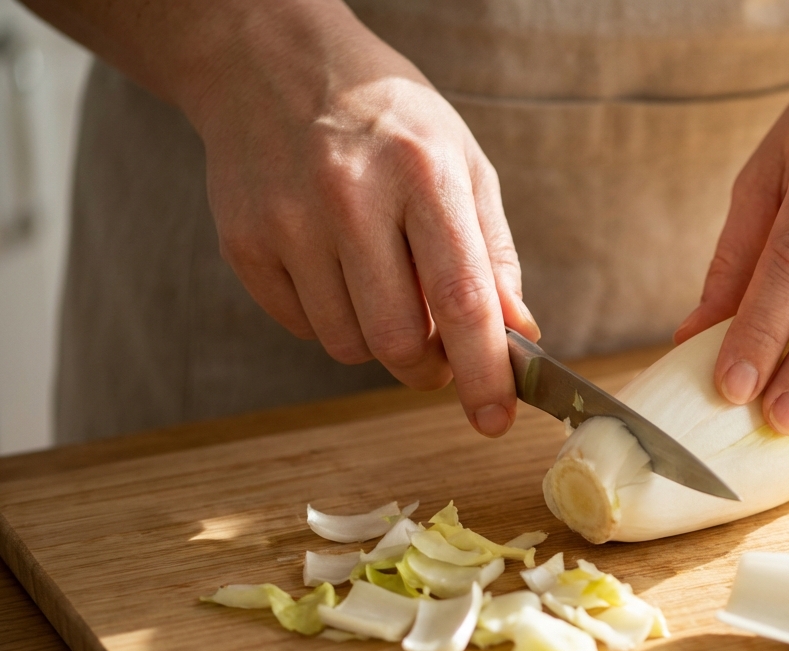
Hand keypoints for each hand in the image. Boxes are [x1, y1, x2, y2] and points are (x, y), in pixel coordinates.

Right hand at [186, 4, 537, 436]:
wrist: (270, 64)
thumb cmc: (387, 119)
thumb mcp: (462, 164)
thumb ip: (493, 255)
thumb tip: (516, 337)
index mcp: (421, 174)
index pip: (461, 301)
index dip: (483, 373)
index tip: (495, 419)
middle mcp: (350, 198)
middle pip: (397, 341)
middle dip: (429, 367)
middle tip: (440, 351)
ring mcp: (287, 223)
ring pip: (347, 346)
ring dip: (378, 342)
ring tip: (383, 287)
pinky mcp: (243, 243)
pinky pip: (301, 327)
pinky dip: (330, 319)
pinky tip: (334, 268)